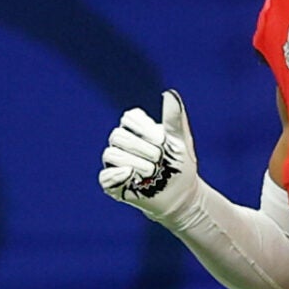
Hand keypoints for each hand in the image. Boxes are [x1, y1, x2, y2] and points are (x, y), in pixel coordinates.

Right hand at [99, 90, 204, 221]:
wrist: (183, 195)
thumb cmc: (181, 166)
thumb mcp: (181, 141)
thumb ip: (174, 119)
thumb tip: (170, 93)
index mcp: (137, 130)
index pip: (129, 118)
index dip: (144, 128)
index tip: (162, 141)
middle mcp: (123, 144)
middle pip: (118, 136)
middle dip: (143, 148)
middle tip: (160, 159)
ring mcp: (116, 163)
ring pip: (111, 154)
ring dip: (136, 163)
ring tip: (153, 172)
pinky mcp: (113, 183)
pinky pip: (105, 176)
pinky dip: (118, 174)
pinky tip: (133, 175)